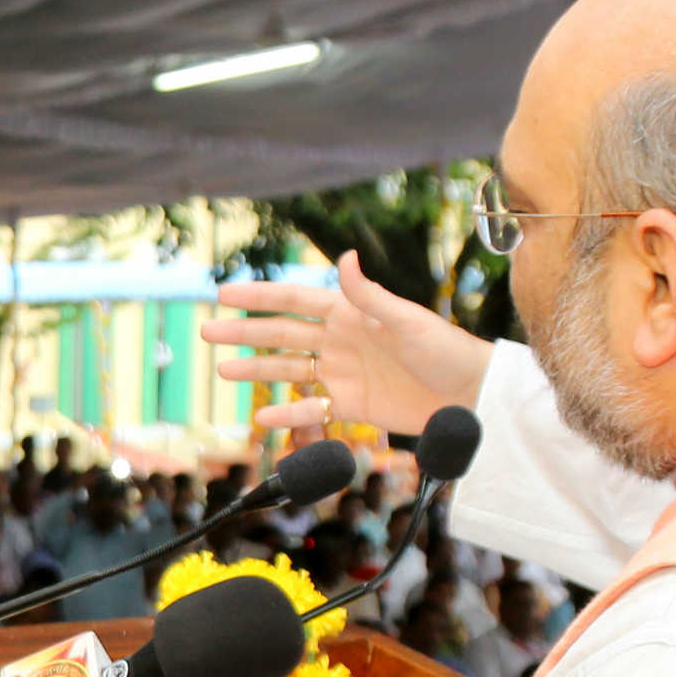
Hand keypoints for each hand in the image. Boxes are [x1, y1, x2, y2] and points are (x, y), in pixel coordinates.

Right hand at [205, 254, 494, 435]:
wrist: (468, 394)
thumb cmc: (444, 348)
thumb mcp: (406, 319)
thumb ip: (369, 294)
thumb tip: (344, 257)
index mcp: (350, 313)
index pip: (294, 301)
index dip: (258, 297)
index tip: (223, 294)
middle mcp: (340, 341)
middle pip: (281, 335)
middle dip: (243, 333)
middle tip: (207, 332)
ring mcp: (342, 373)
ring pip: (288, 371)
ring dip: (255, 371)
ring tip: (222, 372)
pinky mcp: (351, 405)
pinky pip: (311, 410)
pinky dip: (288, 415)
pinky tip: (263, 418)